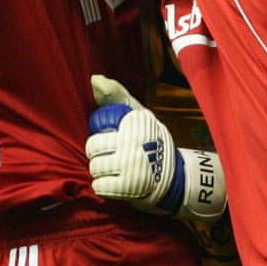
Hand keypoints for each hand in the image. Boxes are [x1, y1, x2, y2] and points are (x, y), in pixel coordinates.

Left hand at [85, 75, 225, 221]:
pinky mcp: (130, 186)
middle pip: (93, 147)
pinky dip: (103, 186)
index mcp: (135, 120)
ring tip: (112, 168)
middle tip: (109, 155)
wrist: (174, 177)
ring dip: (100, 170)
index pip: (98, 126)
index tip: (114, 136)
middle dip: (97, 153)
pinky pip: (100, 186)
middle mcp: (133, 140)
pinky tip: (113, 181)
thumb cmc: (148, 140)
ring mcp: (131, 164)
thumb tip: (94, 79)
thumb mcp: (138, 115)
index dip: (102, 134)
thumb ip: (116, 95)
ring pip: (95, 167)